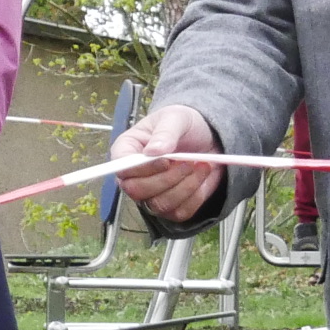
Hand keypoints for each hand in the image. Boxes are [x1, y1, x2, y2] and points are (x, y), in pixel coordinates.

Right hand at [112, 102, 220, 220]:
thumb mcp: (176, 118)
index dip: (142, 169)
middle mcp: (134, 176)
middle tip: (188, 162)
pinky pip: (179, 212)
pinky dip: (195, 196)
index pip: (121, 169)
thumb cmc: (184, 124)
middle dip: (168, 179)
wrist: (208, 137)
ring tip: (200, 165)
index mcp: (126, 150)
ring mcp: (151, 194)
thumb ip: (165, 132)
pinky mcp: (171, 206)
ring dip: (186, 186)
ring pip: (160, 204)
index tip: (166, 161)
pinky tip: (201, 177)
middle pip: (137, 191)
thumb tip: (154, 150)